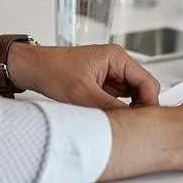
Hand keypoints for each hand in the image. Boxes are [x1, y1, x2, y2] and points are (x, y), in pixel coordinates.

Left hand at [10, 43, 160, 109]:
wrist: (33, 68)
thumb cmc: (53, 70)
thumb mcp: (83, 93)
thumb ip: (110, 107)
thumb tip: (130, 120)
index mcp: (117, 57)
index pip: (146, 81)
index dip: (150, 102)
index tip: (146, 121)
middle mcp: (117, 63)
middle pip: (143, 88)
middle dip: (141, 106)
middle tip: (134, 125)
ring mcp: (111, 73)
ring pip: (133, 95)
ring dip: (130, 109)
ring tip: (122, 123)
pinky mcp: (104, 83)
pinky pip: (121, 98)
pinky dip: (120, 109)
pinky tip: (113, 118)